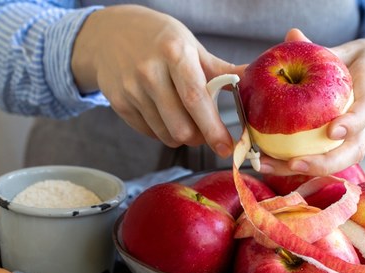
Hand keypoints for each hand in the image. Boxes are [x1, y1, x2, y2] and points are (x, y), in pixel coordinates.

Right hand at [71, 5, 236, 157]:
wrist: (109, 32)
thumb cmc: (160, 40)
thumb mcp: (191, 47)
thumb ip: (222, 70)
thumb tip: (254, 82)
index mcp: (174, 54)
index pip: (195, 98)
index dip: (213, 128)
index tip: (226, 147)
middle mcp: (149, 72)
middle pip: (181, 127)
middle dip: (200, 138)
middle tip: (208, 132)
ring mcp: (131, 90)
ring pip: (166, 135)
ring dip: (183, 137)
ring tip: (186, 119)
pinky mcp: (118, 103)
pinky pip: (150, 133)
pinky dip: (163, 131)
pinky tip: (165, 114)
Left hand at [259, 29, 364, 175]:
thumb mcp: (348, 52)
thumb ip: (322, 50)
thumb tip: (292, 35)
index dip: (351, 123)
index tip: (333, 131)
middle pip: (351, 152)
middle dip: (322, 163)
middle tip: (295, 163)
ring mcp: (356, 138)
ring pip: (336, 162)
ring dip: (303, 169)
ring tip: (270, 165)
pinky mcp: (343, 146)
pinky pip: (322, 158)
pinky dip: (296, 164)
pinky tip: (268, 162)